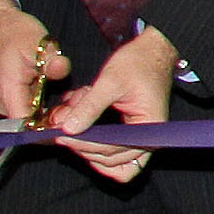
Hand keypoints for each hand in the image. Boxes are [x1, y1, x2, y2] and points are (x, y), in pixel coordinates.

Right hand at [0, 0, 67, 131]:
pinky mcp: (15, 97)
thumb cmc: (15, 33)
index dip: (52, 126)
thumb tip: (61, 69)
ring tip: (79, 95)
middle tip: (83, 100)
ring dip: (59, 111)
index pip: (28, 125)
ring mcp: (8, 101)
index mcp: (7, 92)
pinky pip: (34, 109)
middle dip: (61, 117)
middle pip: (34, 124)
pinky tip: (69, 95)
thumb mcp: (37, 41)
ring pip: (36, 118)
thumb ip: (51, 59)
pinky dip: (52, 106)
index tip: (75, 115)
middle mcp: (4, 103)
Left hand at [45, 27, 178, 182]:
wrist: (152, 51)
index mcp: (149, 127)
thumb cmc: (138, 63)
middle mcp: (149, 139)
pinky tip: (82, 130)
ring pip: (111, 162)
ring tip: (72, 124)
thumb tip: (68, 128)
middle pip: (112, 161)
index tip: (62, 135)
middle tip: (60, 133)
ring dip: (87, 148)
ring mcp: (141, 139)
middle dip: (83, 147)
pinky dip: (95, 146)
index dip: (85, 145)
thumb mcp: (110, 82)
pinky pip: (113, 153)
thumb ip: (89, 107)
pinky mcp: (131, 134)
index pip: (114, 149)